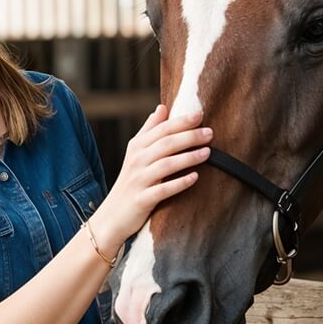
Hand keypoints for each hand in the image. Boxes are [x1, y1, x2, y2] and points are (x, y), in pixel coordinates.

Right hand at [90, 105, 211, 246]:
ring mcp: (138, 180)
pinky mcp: (142, 199)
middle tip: (210, 133)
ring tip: (208, 152)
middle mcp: (136, 160)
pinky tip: (195, 177)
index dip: (180, 122)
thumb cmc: (130, 181)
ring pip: (165, 165)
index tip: (200, 115)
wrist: (112, 216)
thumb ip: (149, 130)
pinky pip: (163, 189)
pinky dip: (179, 183)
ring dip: (188, 157)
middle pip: (165, 144)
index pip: (161, 129)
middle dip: (189, 136)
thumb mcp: (135, 153)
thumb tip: (162, 107)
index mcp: (137, 146)